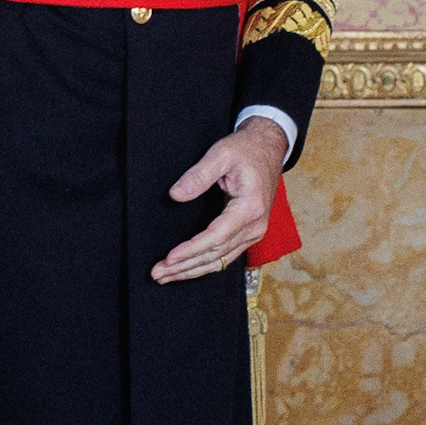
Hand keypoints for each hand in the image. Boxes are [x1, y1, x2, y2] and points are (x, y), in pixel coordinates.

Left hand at [154, 117, 292, 283]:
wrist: (267, 148)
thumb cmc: (246, 150)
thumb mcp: (221, 154)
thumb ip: (198, 175)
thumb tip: (175, 195)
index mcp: (250, 208)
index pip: (217, 237)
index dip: (191, 250)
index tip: (170, 258)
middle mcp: (255, 226)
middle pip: (216, 255)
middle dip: (185, 266)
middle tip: (158, 273)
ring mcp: (253, 232)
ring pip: (220, 261)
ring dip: (191, 270)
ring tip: (165, 276)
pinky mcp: (248, 234)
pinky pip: (225, 256)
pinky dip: (204, 265)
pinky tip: (186, 270)